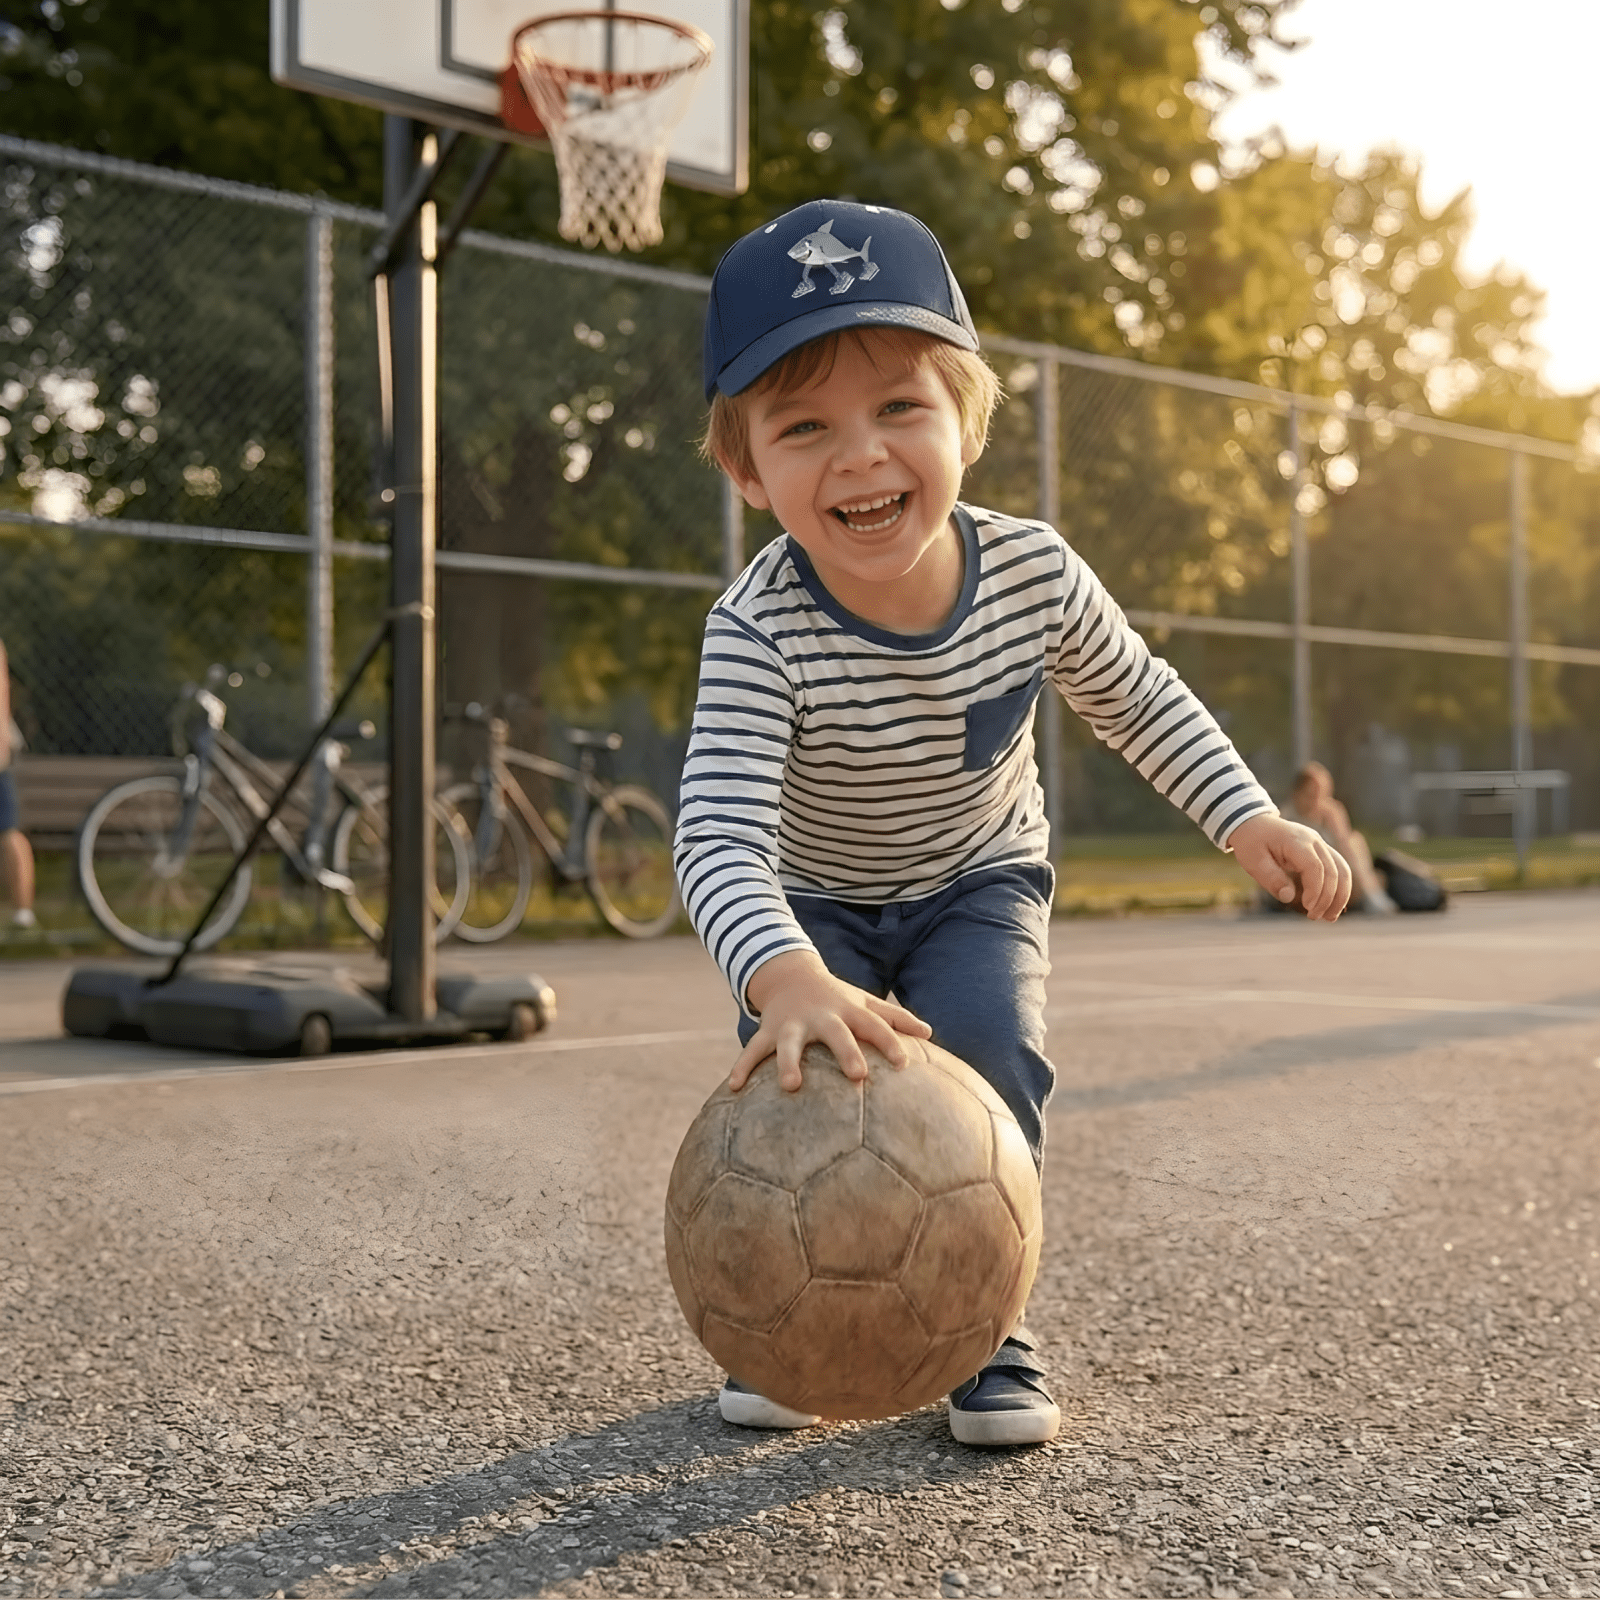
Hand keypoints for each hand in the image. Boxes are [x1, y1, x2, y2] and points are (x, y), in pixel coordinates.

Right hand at [731, 950, 931, 1092]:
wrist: (790, 974)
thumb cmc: (836, 997)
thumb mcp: (865, 1002)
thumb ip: (895, 1018)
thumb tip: (930, 1033)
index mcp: (847, 1012)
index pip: (874, 1026)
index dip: (889, 1042)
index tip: (904, 1064)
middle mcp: (821, 1017)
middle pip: (836, 1034)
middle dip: (846, 1052)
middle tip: (858, 1076)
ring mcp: (792, 1024)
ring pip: (789, 1044)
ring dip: (788, 1063)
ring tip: (790, 1085)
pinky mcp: (768, 1031)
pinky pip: (752, 1050)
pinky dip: (742, 1067)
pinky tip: (733, 1089)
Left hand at [1228, 812, 1351, 922]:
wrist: (1254, 823)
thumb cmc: (1252, 842)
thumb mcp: (1253, 861)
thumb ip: (1271, 878)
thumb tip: (1288, 897)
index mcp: (1296, 841)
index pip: (1315, 867)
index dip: (1315, 890)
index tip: (1307, 907)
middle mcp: (1314, 840)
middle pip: (1333, 871)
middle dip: (1328, 898)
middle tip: (1314, 917)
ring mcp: (1320, 844)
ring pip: (1342, 870)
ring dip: (1340, 895)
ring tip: (1329, 918)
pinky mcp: (1321, 851)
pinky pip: (1338, 869)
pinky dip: (1338, 888)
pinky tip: (1331, 907)